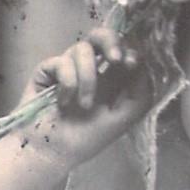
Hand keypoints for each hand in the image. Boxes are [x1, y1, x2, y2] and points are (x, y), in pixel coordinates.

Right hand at [15, 29, 154, 170]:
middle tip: (115, 59)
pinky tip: (63, 102)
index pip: (122, 51)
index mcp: (110, 79)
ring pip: (83, 48)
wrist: (52, 152)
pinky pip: (62, 62)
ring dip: (87, 78)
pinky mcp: (47, 69)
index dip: (129, 50)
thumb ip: (139, 94)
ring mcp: (68, 67)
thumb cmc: (85, 139)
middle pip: (101, 36)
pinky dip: (68, 82)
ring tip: (84, 105)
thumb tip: (142, 64)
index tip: (131, 62)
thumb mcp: (122, 119)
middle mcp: (90, 69)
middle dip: (110, 41)